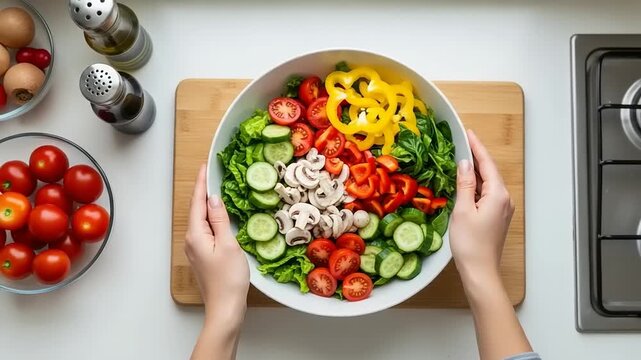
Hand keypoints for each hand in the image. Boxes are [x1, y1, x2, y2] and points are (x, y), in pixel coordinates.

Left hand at [185, 164, 249, 323]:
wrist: (225, 308)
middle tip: (213, 172)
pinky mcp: (204, 256)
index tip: (205, 165)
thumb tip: (214, 199)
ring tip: (219, 189)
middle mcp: (192, 240)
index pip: (198, 201)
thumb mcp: (228, 244)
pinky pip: (207, 230)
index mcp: (196, 234)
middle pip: (198, 209)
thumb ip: (220, 220)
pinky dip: (214, 219)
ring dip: (210, 205)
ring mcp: (197, 249)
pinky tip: (222, 216)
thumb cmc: (228, 279)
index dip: (201, 182)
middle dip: (204, 190)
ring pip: (202, 220)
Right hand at [449, 129, 514, 281]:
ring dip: (475, 171)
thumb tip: (463, 164)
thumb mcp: (462, 210)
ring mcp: (502, 209)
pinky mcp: (496, 217)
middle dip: (476, 156)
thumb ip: (464, 184)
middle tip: (461, 141)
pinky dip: (476, 185)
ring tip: (460, 158)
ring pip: (488, 183)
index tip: (468, 132)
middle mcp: (504, 199)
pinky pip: (487, 194)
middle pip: (489, 171)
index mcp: (498, 194)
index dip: (476, 146)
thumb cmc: (470, 243)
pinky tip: (465, 183)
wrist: (480, 271)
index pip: (486, 163)